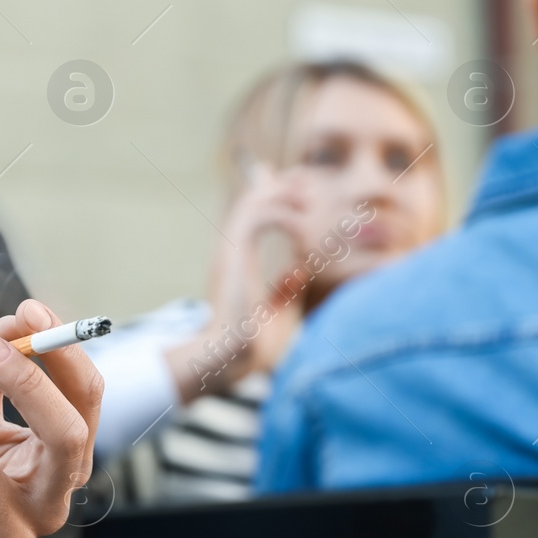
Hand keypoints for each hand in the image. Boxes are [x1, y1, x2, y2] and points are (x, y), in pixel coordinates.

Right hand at [169, 164, 310, 400]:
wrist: (235, 358)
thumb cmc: (255, 344)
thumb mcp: (277, 310)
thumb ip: (286, 289)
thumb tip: (298, 271)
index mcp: (237, 263)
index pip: (250, 216)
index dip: (271, 195)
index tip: (297, 186)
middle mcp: (230, 252)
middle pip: (249, 201)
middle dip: (277, 185)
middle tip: (304, 179)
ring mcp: (230, 252)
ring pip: (251, 202)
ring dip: (281, 195)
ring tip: (307, 198)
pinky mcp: (235, 256)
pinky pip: (257, 217)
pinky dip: (282, 216)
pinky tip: (302, 230)